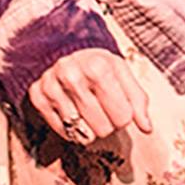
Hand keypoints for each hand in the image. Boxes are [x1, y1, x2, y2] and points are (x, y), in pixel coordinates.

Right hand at [28, 48, 152, 144]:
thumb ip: (138, 99)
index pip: (123, 117)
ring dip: (90, 128)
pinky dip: (72, 129)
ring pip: (83, 135)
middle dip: (108, 124)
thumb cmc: (97, 64)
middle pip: (104, 129)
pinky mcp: (38, 97)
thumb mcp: (121, 72)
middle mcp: (72, 76)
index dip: (125, 116)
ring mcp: (52, 87)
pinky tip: (73, 112)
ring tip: (88, 110)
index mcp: (98, 67)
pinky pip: (63, 133)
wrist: (62, 49)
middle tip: (102, 108)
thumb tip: (147, 128)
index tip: (118, 105)